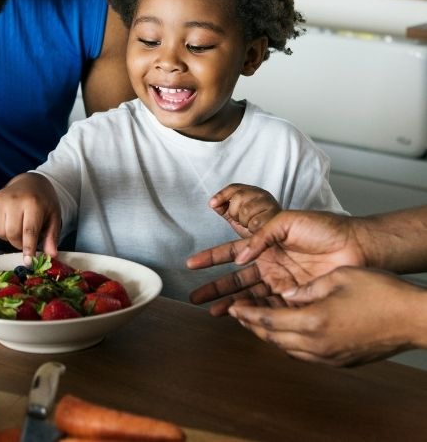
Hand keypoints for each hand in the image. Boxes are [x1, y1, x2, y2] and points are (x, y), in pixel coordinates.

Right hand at [0, 172, 61, 263]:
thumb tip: (51, 255)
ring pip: (0, 232)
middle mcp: (14, 200)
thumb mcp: (53, 216)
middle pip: (12, 234)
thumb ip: (51, 236)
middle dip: (19, 243)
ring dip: (8, 236)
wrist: (29, 182)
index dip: (28, 248)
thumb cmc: (42, 201)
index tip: (28, 261)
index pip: (29, 230)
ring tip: (17, 226)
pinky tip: (6, 221)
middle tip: (25, 239)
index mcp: (33, 203)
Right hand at [187, 210, 365, 314]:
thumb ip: (261, 235)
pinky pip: (271, 308)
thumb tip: (240, 257)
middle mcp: (270, 264)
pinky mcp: (295, 298)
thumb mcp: (286, 221)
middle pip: (236, 279)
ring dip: (230, 304)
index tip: (191, 264)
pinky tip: (241, 318)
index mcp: (265, 244)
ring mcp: (281, 283)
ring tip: (211, 313)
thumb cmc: (324, 227)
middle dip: (215, 287)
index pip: (231, 252)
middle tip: (195, 297)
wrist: (356, 245)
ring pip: (249, 296)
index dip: (211, 258)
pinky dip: (255, 314)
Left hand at [209, 183, 280, 237]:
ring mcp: (270, 204)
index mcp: (252, 192)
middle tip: (241, 221)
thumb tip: (213, 203)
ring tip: (250, 226)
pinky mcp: (276, 217)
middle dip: (234, 212)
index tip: (212, 204)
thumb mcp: (237, 217)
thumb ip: (224, 209)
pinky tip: (256, 231)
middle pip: (238, 197)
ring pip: (246, 210)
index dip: (221, 195)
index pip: (234, 188)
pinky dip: (252, 229)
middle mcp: (262, 195)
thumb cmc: (256, 228)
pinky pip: (255, 223)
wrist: (276, 242)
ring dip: (244, 222)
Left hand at [228, 266, 426, 366]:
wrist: (413, 318)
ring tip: (258, 321)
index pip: (267, 321)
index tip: (231, 308)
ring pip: (288, 349)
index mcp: (313, 321)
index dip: (246, 313)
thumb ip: (305, 288)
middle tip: (238, 314)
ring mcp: (330, 357)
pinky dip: (290, 342)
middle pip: (274, 339)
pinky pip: (306, 354)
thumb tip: (285, 293)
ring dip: (270, 336)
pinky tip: (288, 330)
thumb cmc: (379, 291)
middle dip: (252, 326)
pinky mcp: (341, 362)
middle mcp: (318, 345)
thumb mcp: (336, 278)